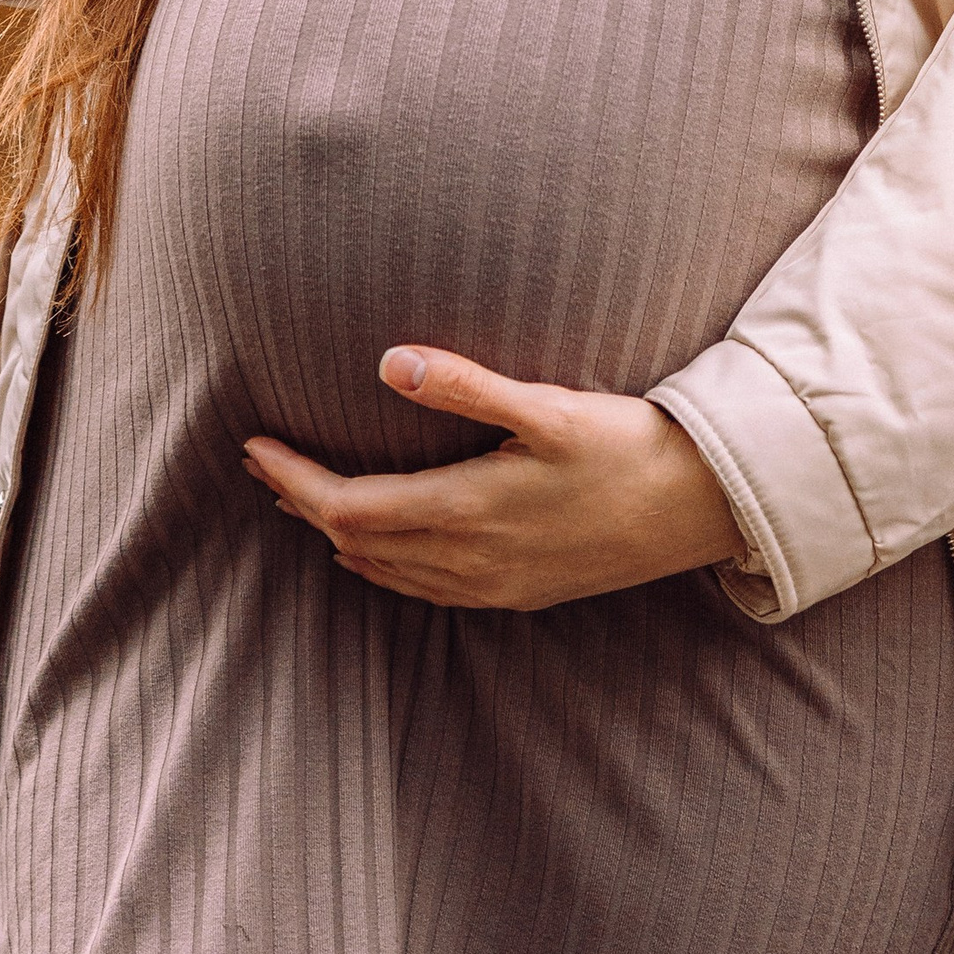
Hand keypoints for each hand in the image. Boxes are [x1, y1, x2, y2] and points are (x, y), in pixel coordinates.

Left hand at [243, 346, 743, 610]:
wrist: (700, 510)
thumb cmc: (627, 446)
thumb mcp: (547, 405)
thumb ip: (464, 386)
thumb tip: (388, 362)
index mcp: (465, 511)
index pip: (346, 507)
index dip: (292, 480)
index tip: (253, 447)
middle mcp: (468, 560)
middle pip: (355, 542)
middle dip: (301, 503)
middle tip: (261, 463)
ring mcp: (492, 584)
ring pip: (386, 571)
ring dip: (337, 534)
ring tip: (301, 497)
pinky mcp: (517, 591)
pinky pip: (424, 588)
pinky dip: (382, 564)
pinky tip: (376, 549)